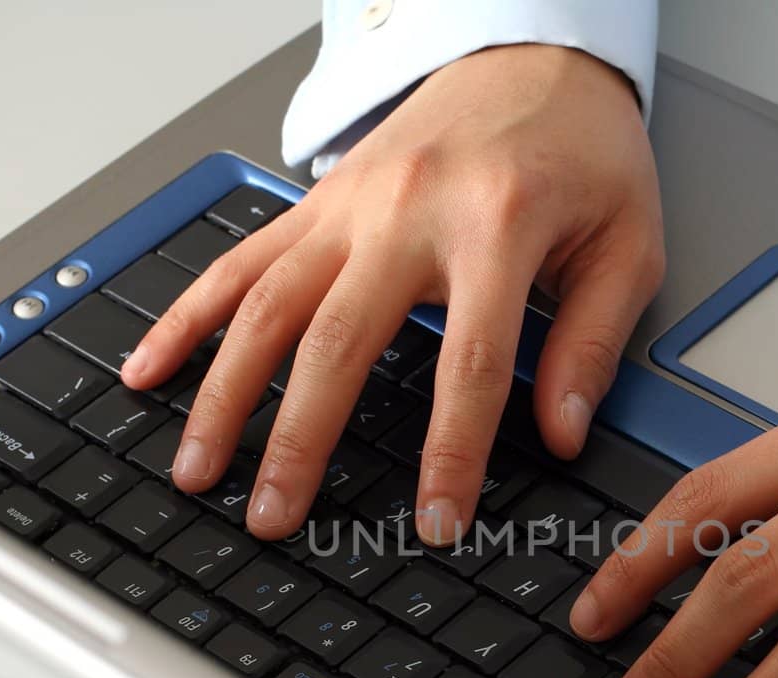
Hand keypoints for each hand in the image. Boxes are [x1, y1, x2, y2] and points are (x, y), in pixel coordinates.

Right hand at [121, 44, 663, 542]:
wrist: (533, 56)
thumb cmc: (583, 150)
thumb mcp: (626, 244)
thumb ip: (591, 342)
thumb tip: (560, 433)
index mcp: (497, 224)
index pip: (468, 362)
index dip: (449, 452)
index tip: (435, 522)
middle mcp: (408, 211)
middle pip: (336, 339)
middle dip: (297, 438)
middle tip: (272, 514)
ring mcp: (349, 203)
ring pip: (266, 302)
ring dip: (223, 390)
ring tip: (196, 465)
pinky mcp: (317, 200)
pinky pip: (239, 259)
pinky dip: (189, 315)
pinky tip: (151, 367)